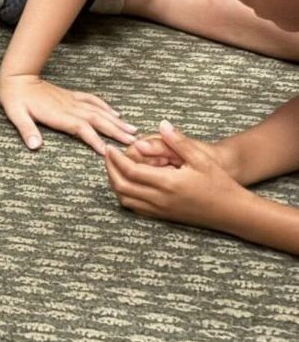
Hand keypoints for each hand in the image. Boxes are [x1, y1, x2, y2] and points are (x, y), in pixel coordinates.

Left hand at [0, 74, 136, 154]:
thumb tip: (34, 146)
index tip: (107, 152)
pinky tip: (115, 113)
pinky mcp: (71, 96)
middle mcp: (69, 107)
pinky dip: (105, 106)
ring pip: (98, 111)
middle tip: (133, 141)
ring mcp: (72, 100)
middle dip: (115, 131)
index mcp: (58, 114)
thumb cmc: (15, 98)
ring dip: (115, 120)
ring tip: (132, 130)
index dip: (94, 140)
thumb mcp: (16, 115)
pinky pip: (92, 100)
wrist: (17, 77)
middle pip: (97, 120)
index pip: (81, 129)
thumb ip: (26, 130)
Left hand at [105, 120, 249, 230]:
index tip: (109, 147)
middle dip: (110, 170)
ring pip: (126, 200)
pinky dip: (125, 195)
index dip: (115, 159)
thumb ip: (178, 142)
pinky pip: (136, 208)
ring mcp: (161, 211)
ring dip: (115, 183)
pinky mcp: (163, 217)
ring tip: (114, 166)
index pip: (130, 171)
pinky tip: (128, 182)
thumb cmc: (219, 183)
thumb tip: (162, 124)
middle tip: (108, 155)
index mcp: (167, 183)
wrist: (234, 212)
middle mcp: (160, 200)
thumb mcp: (201, 158)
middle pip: (121, 187)